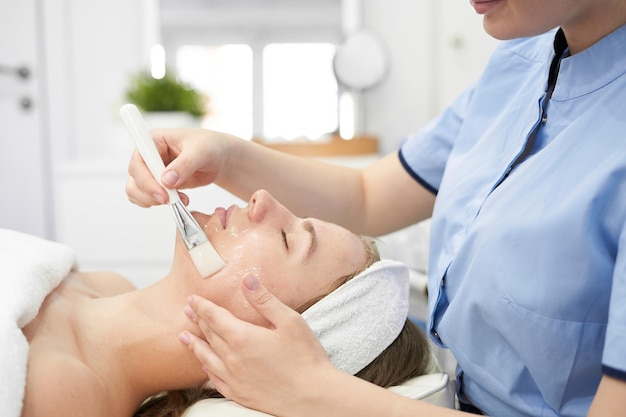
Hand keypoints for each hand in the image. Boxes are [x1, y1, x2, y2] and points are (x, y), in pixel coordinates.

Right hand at [125, 128, 233, 206]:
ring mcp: (150, 171)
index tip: (163, 194)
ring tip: (178, 200)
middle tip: (172, 200)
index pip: (139, 161)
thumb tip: (166, 181)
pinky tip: (176, 201)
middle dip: (151, 193)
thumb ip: (184, 165)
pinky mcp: (157, 183)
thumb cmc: (210, 147)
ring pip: (136, 191)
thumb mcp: (201, 152)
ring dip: (153, 201)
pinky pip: (145, 197)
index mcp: (154, 140)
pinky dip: (156, 203)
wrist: (218, 158)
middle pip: (135, 179)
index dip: (146, 180)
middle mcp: (148, 155)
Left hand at [179, 274, 334, 414]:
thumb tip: (247, 280)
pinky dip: (206, 369)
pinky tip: (205, 366)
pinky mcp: (238, 394)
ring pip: (206, 358)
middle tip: (188, 311)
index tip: (193, 299)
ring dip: (195, 344)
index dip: (202, 306)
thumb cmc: (305, 358)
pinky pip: (214, 380)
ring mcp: (233, 378)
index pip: (215, 317)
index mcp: (243, 337)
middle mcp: (232, 358)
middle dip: (197, 320)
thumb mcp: (289, 321)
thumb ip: (264, 300)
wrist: (312, 397)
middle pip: (209, 335)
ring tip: (185, 337)